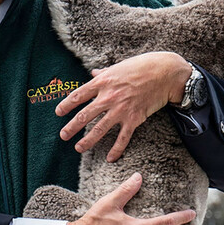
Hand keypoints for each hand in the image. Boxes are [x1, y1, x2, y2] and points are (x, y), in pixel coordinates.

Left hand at [56, 51, 189, 160]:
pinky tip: (110, 158)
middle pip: (84, 115)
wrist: (165, 73)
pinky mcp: (134, 119)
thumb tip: (93, 73)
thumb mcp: (118, 67)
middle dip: (71, 127)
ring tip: (78, 148)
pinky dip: (116, 150)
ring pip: (99, 129)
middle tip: (63, 135)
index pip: (78, 95)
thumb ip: (104, 73)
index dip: (66, 105)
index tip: (58, 113)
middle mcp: (108, 97)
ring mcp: (121, 109)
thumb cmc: (141, 66)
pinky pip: (122, 138)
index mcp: (102, 82)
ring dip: (87, 141)